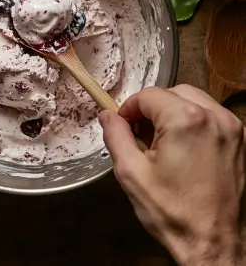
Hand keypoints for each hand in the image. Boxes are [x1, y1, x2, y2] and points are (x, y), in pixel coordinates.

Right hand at [100, 85, 244, 265]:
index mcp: (185, 120)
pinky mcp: (240, 140)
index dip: (129, 108)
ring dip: (172, 111)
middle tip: (139, 133)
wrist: (213, 245)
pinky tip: (183, 145)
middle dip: (151, 108)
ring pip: (193, 99)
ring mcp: (232, 127)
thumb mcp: (131, 172)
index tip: (122, 125)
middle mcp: (214, 116)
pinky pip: (211, 115)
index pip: (148, 95)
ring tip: (161, 139)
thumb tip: (106, 115)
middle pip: (172, 93)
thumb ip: (115, 135)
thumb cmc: (172, 212)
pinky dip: (193, 120)